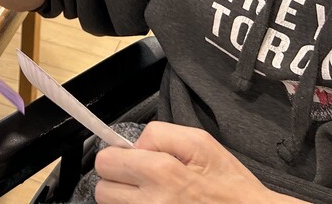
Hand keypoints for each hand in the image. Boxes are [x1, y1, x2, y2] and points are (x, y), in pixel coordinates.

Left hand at [93, 122, 284, 202]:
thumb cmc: (228, 184)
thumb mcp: (200, 142)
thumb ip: (160, 135)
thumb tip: (133, 146)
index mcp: (162, 173)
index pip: (107, 162)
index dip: (117, 157)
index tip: (129, 159)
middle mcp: (152, 203)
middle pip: (102, 190)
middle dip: (117, 180)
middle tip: (139, 178)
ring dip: (125, 200)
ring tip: (151, 195)